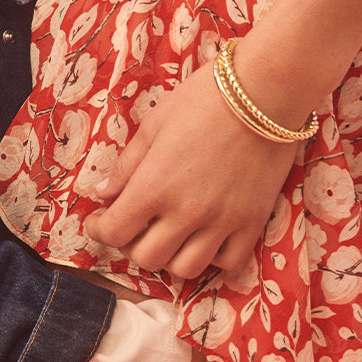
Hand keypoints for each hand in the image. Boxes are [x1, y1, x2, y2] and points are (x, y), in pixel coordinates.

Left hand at [85, 59, 298, 280]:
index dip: (99, 229)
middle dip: (130, 244)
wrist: (263, 93)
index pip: (114, 232)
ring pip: (185, 269)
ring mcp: (222, 222)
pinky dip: (212, 257)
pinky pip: (228, 263)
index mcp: (154, 185)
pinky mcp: (253, 223)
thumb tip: (103, 194)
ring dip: (169, 256)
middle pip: (147, 258)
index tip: (98, 220)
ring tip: (167, 233)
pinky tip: (205, 236)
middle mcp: (186, 212)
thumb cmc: (202, 100)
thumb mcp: (154, 125)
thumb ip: (127, 165)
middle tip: (132, 224)